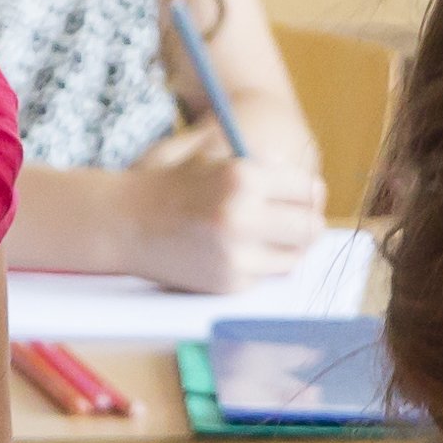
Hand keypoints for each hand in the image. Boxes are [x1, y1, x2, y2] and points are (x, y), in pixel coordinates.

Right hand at [125, 125, 325, 293]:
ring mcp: (236, 253)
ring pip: (294, 256)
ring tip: (264, 234)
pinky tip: (234, 250)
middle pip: (311, 227)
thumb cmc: (176, 185)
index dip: (306, 193)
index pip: (309, 190)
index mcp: (242, 176)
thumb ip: (266, 167)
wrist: (128, 223)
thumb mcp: (218, 160)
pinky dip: (258, 264)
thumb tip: (314, 191)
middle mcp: (242, 216)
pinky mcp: (229, 282)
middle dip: (305, 222)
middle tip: (294, 220)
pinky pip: (266, 274)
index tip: (300, 196)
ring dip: (286, 247)